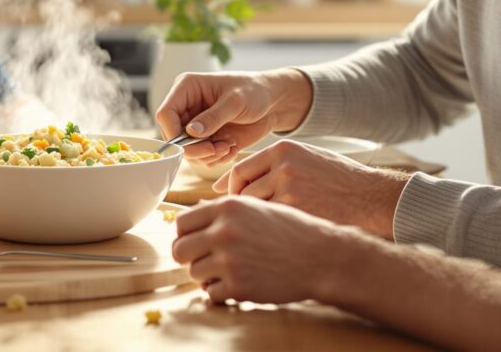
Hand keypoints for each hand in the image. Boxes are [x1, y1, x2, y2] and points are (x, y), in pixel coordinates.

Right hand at [154, 69, 312, 165]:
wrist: (274, 103)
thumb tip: (191, 133)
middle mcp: (187, 108)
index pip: (165, 114)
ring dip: (207, 155)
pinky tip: (231, 148)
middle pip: (174, 136)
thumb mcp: (235, 101)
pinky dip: (216, 158)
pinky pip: (203, 157)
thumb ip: (213, 117)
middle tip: (215, 150)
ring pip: (187, 151)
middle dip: (194, 148)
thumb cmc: (254, 91)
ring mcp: (197, 126)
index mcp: (186, 89)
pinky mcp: (208, 139)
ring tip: (227, 147)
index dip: (173, 132)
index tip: (191, 145)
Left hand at [172, 196, 361, 304]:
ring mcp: (230, 260)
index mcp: (227, 207)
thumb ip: (224, 210)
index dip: (186, 233)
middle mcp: (225, 231)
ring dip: (206, 275)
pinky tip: (235, 283)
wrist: (321, 256)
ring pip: (193, 272)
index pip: (182, 222)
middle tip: (204, 259)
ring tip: (226, 271)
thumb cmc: (291, 229)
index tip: (194, 240)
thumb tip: (193, 212)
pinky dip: (219, 291)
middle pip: (179, 248)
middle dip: (189, 256)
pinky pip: (210, 293)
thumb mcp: (257, 207)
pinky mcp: (239, 286)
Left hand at [221, 139, 409, 238]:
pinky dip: (268, 234)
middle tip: (244, 224)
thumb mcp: (305, 159)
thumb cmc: (337, 180)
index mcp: (283, 150)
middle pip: (243, 192)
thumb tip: (232, 180)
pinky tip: (276, 239)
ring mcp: (290, 190)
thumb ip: (271, 165)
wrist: (372, 198)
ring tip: (261, 232)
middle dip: (241, 211)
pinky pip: (271, 226)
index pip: (240, 170)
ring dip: (254, 224)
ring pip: (254, 211)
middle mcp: (283, 166)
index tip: (233, 204)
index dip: (233, 190)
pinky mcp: (300, 212)